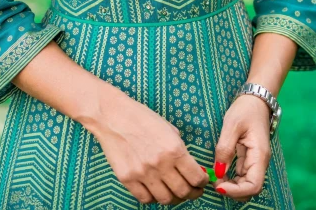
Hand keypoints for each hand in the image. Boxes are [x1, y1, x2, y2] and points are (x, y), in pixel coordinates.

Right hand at [91, 86, 208, 205]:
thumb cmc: (142, 118)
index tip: (202, 182)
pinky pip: (145, 199)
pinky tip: (155, 189)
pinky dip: (153, 197)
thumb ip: (180, 149)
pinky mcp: (127, 179)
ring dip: (173, 197)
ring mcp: (143, 174)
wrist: (114, 115)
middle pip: (183, 192)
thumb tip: (190, 167)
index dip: (202, 183)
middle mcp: (160, 164)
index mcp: (174, 149)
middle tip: (192, 190)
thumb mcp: (168, 128)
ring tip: (173, 191)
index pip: (196, 177)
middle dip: (192, 193)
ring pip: (165, 199)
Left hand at [212, 94, 271, 202]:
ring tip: (214, 177)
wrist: (255, 98)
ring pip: (245, 183)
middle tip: (214, 182)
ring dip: (231, 185)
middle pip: (250, 188)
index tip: (219, 186)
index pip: (253, 186)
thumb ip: (225, 148)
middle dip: (232, 190)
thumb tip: (218, 172)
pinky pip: (242, 174)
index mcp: (259, 155)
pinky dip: (231, 177)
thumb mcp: (231, 125)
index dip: (236, 191)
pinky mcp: (249, 157)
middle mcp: (260, 162)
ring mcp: (255, 160)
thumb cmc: (245, 109)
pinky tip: (219, 172)